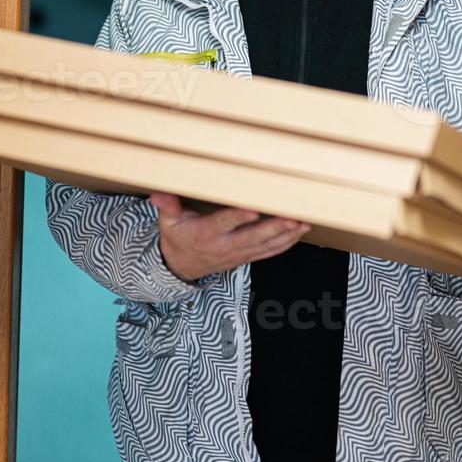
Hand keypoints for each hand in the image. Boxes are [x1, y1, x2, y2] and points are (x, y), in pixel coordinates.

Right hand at [148, 192, 310, 281]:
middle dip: (273, 228)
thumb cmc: (177, 237)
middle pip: (252, 238)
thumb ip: (167, 206)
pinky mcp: (246, 258)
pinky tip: (299, 234)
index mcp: (205, 234)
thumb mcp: (167, 222)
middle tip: (291, 217)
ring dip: (285, 236)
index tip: (253, 209)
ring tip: (302, 224)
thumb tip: (159, 194)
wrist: (181, 267)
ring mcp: (237, 254)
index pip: (224, 224)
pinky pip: (269, 253)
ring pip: (265, 246)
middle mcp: (223, 246)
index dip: (238, 217)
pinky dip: (285, 244)